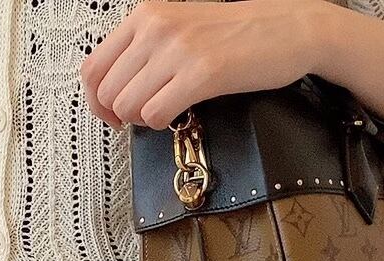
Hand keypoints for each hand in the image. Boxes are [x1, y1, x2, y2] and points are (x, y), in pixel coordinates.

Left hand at [80, 0, 327, 130]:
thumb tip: (114, 89)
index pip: (93, 66)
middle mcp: (156, 26)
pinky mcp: (202, 73)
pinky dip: (161, 123)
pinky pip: (155, 114)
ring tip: (166, 109)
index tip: (111, 114)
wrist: (291, 26)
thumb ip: (145, 48)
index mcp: (147, 13)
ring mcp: (178, 49)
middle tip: (142, 117)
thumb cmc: (238, 32)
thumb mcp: (181, 26)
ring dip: (142, 120)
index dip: (96, 101)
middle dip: (120, 115)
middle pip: (107, 93)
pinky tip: (178, 113)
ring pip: (127, 107)